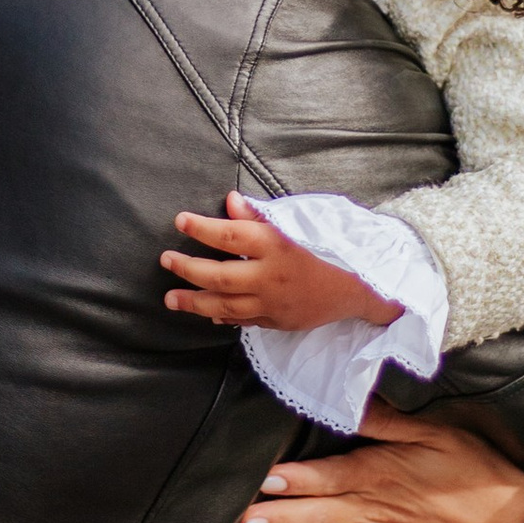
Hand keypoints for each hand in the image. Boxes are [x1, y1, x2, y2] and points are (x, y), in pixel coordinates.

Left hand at [161, 194, 403, 333]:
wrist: (357, 290)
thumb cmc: (325, 253)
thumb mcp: (294, 229)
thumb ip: (259, 218)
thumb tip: (230, 200)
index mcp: (276, 247)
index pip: (232, 235)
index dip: (203, 228)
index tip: (179, 221)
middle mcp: (270, 277)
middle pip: (220, 275)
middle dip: (188, 268)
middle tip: (165, 261)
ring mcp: (271, 304)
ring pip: (223, 305)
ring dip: (194, 301)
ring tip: (170, 298)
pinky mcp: (275, 322)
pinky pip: (241, 320)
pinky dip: (221, 317)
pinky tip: (206, 314)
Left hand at [239, 398, 523, 522]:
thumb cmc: (477, 476)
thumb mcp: (437, 433)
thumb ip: (389, 421)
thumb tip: (351, 401)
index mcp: (381, 474)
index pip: (328, 477)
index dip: (293, 480)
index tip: (264, 480)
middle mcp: (374, 512)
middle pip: (316, 516)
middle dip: (277, 520)